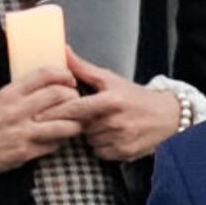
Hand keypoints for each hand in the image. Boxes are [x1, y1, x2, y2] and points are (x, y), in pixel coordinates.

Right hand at [0, 67, 82, 176]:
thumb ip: (20, 92)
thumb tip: (46, 84)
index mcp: (10, 93)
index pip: (44, 75)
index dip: (63, 75)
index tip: (70, 79)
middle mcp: (17, 110)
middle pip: (59, 96)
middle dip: (74, 98)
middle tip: (77, 102)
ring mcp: (22, 132)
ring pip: (63, 124)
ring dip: (74, 123)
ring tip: (75, 123)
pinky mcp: (25, 152)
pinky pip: (53, 145)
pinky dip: (60, 141)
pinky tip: (58, 139)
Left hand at [39, 49, 180, 161]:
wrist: (167, 116)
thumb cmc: (134, 96)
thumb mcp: (110, 79)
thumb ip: (82, 68)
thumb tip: (62, 50)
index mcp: (111, 100)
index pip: (75, 109)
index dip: (55, 113)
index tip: (38, 115)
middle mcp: (116, 121)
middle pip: (79, 127)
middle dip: (77, 122)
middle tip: (85, 116)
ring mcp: (120, 140)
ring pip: (88, 141)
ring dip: (90, 134)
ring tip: (104, 123)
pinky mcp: (124, 154)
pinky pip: (100, 152)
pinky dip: (101, 146)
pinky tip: (111, 135)